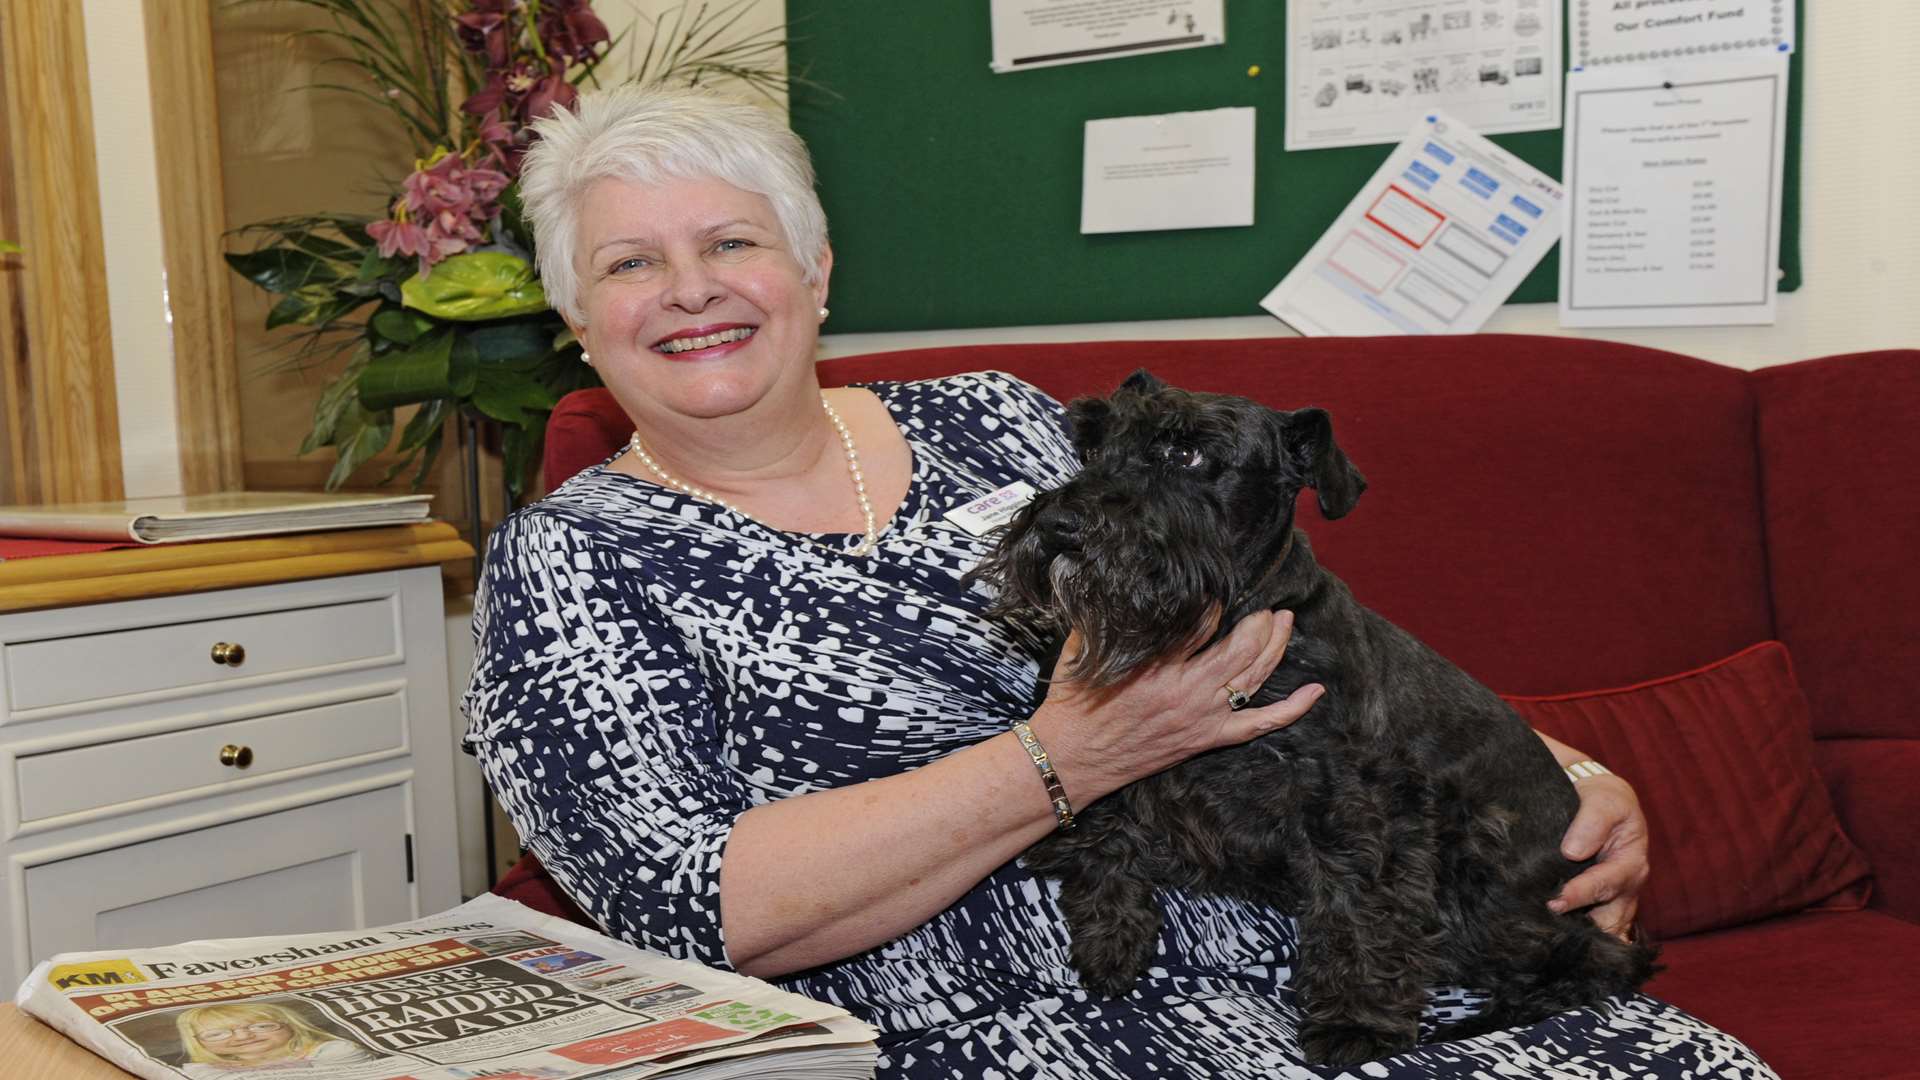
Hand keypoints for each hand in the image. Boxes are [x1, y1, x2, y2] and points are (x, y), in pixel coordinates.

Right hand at [1030, 608, 1324, 808]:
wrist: (1070, 759)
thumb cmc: (1073, 703)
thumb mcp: (1083, 648)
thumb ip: (1109, 617)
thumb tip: (1122, 585)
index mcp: (1155, 665)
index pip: (1202, 621)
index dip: (1216, 601)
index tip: (1220, 587)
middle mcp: (1185, 690)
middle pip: (1241, 647)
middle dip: (1260, 621)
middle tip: (1268, 604)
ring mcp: (1201, 717)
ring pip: (1254, 677)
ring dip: (1276, 646)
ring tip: (1285, 622)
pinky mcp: (1206, 739)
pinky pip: (1259, 725)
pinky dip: (1291, 709)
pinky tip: (1315, 692)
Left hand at [1550, 770, 1649, 939]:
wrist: (1596, 799)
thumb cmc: (1603, 799)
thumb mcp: (1604, 799)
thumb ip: (1591, 822)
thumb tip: (1573, 851)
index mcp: (1630, 864)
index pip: (1605, 885)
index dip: (1579, 895)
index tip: (1555, 903)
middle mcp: (1625, 888)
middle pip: (1609, 922)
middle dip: (1585, 933)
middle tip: (1552, 937)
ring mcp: (1614, 901)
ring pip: (1602, 931)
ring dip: (1580, 939)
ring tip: (1550, 945)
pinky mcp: (1598, 906)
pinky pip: (1593, 929)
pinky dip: (1578, 939)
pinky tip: (1554, 943)